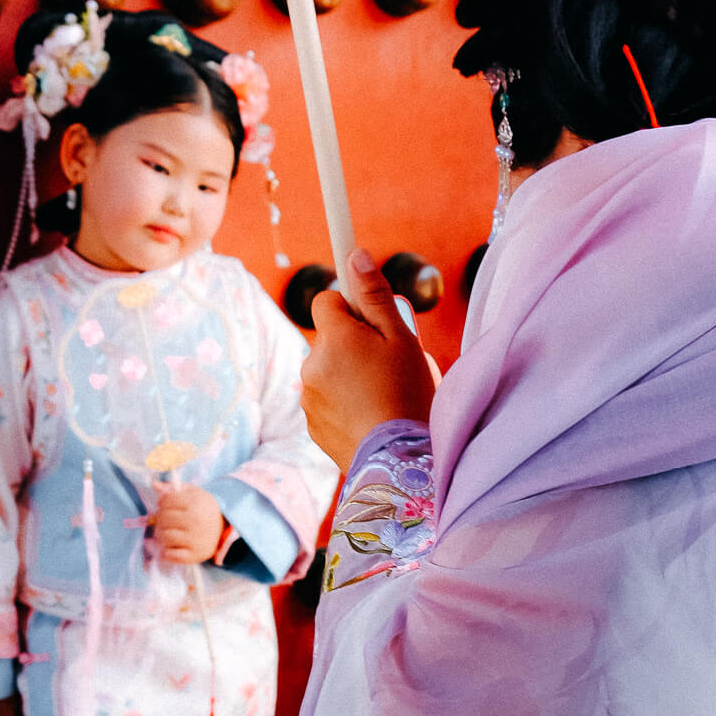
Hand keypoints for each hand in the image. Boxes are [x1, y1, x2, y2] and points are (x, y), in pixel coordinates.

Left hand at [153, 481, 224, 564]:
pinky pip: (170, 554)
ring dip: (162, 534)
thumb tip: (154, 484)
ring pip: (164, 536)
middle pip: (163, 518)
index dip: (162, 503)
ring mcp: (196, 539)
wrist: (223, 529)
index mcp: (196, 503)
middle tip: (167, 520)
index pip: (166, 501)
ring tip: (169, 532)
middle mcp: (196, 521)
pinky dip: (167, 552)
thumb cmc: (203, 509)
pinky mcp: (195, 555)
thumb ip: (173, 489)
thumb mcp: (193, 494)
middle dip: (161, 518)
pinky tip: (173, 546)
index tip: (166, 506)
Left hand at [302, 248, 436, 469]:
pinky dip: (344, 402)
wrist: (399, 461)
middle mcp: (312, 364)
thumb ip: (375, 295)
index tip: (372, 319)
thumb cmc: (408, 396)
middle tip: (388, 365)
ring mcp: (308, 397)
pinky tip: (370, 416)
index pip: (327, 301)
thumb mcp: (402, 339)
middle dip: (354, 344)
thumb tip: (354, 254)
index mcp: (334, 338)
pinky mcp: (311, 425)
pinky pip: (326, 399)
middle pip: (330, 338)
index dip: (352, 308)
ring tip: (381, 395)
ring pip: (328, 370)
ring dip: (348, 374)